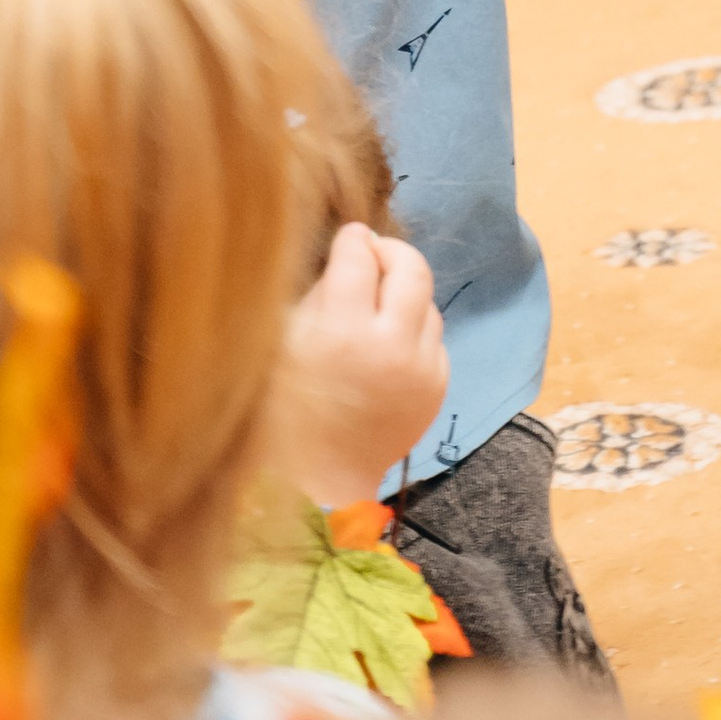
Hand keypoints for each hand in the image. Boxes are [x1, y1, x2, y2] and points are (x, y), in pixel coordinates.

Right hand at [287, 225, 449, 503]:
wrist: (319, 482)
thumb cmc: (285, 410)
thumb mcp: (284, 342)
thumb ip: (317, 292)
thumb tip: (346, 252)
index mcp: (343, 331)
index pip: (359, 256)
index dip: (352, 239)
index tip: (348, 237)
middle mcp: (391, 345)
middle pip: (411, 266)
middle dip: (390, 250)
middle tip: (373, 253)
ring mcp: (421, 369)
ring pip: (428, 301)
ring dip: (404, 292)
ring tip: (378, 303)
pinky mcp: (437, 388)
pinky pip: (434, 338)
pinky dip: (415, 330)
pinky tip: (389, 341)